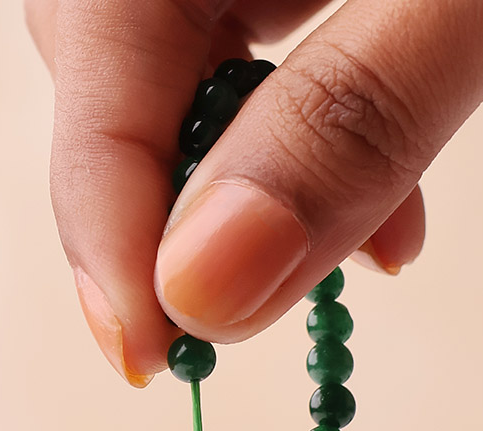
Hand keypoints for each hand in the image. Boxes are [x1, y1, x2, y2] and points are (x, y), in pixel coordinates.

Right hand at [27, 0, 482, 383]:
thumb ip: (357, 115)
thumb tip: (209, 281)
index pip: (101, 30)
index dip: (104, 199)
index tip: (147, 346)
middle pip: (117, 60)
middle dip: (154, 208)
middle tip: (192, 338)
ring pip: (186, 81)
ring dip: (233, 204)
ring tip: (299, 281)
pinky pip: (270, 80)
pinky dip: (310, 173)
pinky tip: (381, 227)